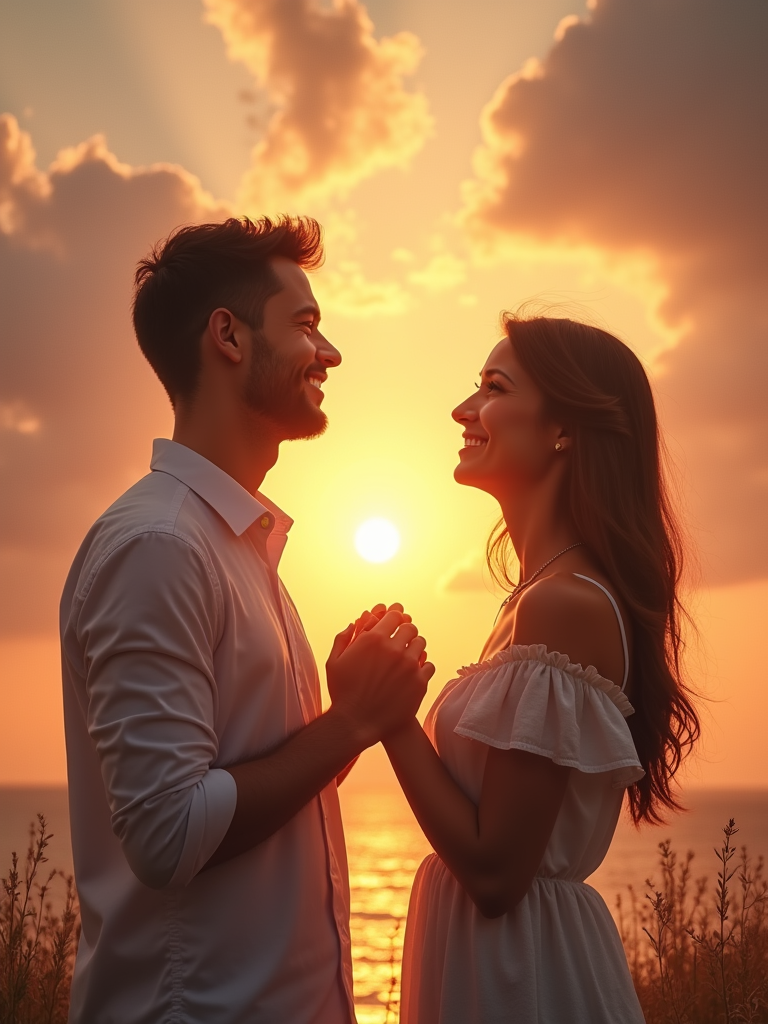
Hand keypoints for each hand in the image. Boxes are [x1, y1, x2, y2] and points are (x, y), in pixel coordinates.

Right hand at [326, 609, 434, 746]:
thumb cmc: (343, 693)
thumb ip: (343, 639)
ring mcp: (409, 665)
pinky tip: (413, 674)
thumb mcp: (335, 662)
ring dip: (414, 648)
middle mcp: (393, 649)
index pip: (395, 616)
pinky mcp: (419, 682)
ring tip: (406, 658)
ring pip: (421, 644)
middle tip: (401, 642)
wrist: (356, 724)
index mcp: (373, 639)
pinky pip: (428, 665)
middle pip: (410, 627)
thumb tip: (353, 624)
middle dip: (406, 632)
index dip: (395, 619)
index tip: (394, 626)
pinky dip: (422, 667)